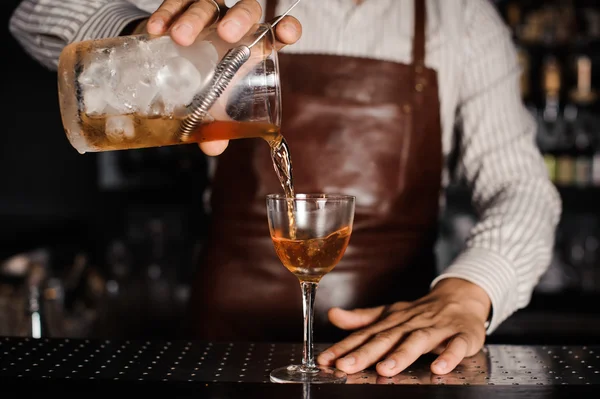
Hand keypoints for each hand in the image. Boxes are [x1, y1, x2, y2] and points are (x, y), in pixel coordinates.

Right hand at [146, 0, 301, 155]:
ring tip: (180, 39)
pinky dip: (167, 14)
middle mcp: (235, 26)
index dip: (287, 29)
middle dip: (239, 19)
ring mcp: (210, 12)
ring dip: (195, 18)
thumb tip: (214, 148)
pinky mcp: (182, 6)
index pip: (277, 33)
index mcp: (253, 47)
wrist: (168, 62)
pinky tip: (158, 31)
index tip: (287, 34)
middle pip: (246, 9)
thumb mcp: (212, 105)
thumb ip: (216, 126)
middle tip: (225, 36)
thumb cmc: (201, 83)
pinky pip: (176, 2)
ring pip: (209, 3)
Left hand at [316, 278, 490, 376]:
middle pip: (386, 338)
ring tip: (384, 369)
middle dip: (365, 353)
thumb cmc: (420, 313)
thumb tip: (332, 315)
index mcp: (392, 321)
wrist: (461, 298)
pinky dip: (448, 356)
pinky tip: (439, 367)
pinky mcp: (462, 335)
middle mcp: (411, 323)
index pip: (365, 335)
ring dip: (401, 355)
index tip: (325, 360)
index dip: (344, 347)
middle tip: (345, 366)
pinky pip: (456, 345)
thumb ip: (361, 319)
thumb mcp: (389, 314)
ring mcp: (437, 328)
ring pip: (417, 341)